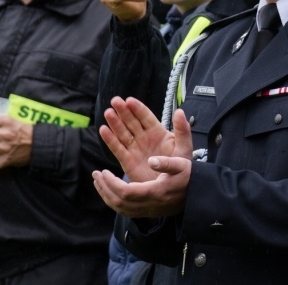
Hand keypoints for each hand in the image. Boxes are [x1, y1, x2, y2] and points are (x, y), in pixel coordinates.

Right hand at [93, 102, 192, 217]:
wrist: (172, 187)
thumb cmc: (180, 166)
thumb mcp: (184, 147)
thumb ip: (182, 130)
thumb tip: (180, 111)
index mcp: (158, 132)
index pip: (146, 117)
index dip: (138, 108)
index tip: (129, 100)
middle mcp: (144, 137)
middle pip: (131, 121)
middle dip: (123, 111)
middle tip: (115, 101)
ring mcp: (135, 148)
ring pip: (122, 132)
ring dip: (115, 123)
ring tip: (108, 112)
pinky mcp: (127, 160)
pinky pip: (117, 148)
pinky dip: (110, 139)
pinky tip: (103, 130)